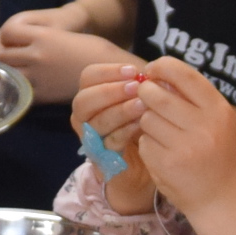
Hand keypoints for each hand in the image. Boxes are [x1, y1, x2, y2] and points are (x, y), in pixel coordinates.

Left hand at [0, 11, 130, 104]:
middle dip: (3, 57)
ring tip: (16, 73)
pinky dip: (17, 89)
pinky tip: (24, 88)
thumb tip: (6, 44)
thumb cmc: (89, 48)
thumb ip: (35, 37)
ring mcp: (39, 76)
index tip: (12, 41)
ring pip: (7, 74)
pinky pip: (19, 91)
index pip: (7, 32)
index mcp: (44, 36)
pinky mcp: (44, 95)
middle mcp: (38, 55)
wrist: (112, 72)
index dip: (6, 37)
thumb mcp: (60, 35)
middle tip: (11, 59)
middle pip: (2, 54)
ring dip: (7, 73)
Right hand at [71, 63, 152, 209]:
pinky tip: (142, 125)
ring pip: (96, 122)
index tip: (133, 71)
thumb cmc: (143, 124)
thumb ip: (142, 85)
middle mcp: (85, 116)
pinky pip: (108, 143)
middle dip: (110, 92)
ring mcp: (91, 139)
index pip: (88, 77)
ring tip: (142, 104)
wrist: (145, 163)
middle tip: (135, 87)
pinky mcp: (102, 158)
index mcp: (92, 95)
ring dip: (120, 111)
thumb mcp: (142, 99)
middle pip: (84, 100)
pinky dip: (125, 132)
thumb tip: (152, 72)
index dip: (108, 72)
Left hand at [126, 58, 235, 234]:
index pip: (183, 74)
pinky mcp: (166, 164)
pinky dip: (147, 145)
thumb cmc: (216, 155)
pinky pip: (143, 142)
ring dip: (147, 122)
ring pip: (146, 118)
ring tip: (162, 133)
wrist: (221, 199)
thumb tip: (157, 73)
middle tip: (147, 100)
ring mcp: (184, 146)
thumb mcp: (216, 121)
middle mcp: (204, 126)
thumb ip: (192, 97)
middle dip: (146, 94)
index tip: (152, 72)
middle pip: (156, 95)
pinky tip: (162, 154)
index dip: (161, 67)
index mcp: (218, 109)